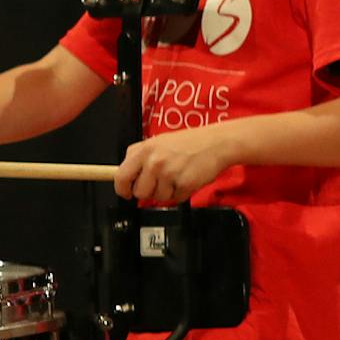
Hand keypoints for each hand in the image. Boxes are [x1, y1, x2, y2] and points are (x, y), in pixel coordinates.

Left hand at [115, 126, 240, 203]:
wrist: (218, 142)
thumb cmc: (190, 142)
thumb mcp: (159, 141)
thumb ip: (140, 156)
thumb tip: (125, 174)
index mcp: (145, 150)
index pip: (121, 176)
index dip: (122, 189)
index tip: (126, 192)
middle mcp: (155, 162)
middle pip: (140, 192)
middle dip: (150, 191)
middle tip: (161, 181)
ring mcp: (169, 173)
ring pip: (158, 197)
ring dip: (167, 192)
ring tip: (178, 175)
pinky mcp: (184, 184)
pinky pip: (176, 199)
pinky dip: (182, 192)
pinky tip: (187, 178)